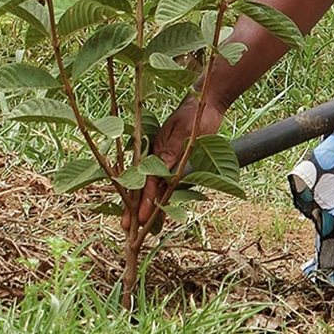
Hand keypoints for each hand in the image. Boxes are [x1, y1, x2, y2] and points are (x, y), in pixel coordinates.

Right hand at [124, 93, 224, 231]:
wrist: (206, 104)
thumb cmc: (194, 114)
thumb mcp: (184, 132)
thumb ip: (172, 151)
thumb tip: (161, 171)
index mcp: (155, 150)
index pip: (147, 181)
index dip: (143, 201)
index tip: (140, 219)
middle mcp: (157, 157)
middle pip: (143, 187)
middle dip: (135, 208)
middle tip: (127, 230)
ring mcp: (165, 160)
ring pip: (154, 188)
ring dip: (147, 206)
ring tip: (139, 228)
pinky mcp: (175, 161)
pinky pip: (167, 183)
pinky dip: (162, 197)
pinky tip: (159, 210)